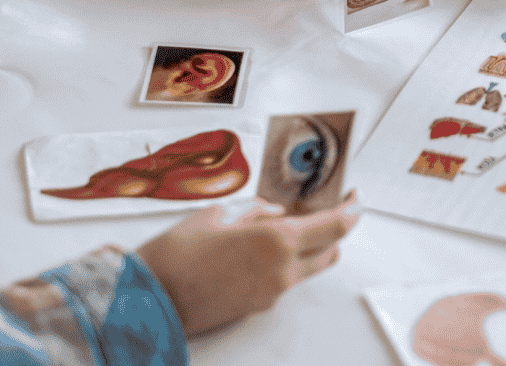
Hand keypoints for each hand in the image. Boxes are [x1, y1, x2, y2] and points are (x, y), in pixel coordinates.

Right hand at [136, 193, 359, 336]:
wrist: (148, 301)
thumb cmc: (175, 256)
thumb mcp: (216, 216)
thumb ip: (254, 212)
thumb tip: (274, 211)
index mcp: (276, 240)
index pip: (334, 225)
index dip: (352, 211)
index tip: (357, 199)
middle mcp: (282, 270)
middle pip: (331, 249)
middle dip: (336, 230)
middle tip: (329, 211)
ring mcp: (273, 292)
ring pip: (310, 268)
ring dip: (312, 249)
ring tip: (291, 230)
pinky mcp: (259, 307)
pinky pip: (285, 281)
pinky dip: (286, 264)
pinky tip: (261, 251)